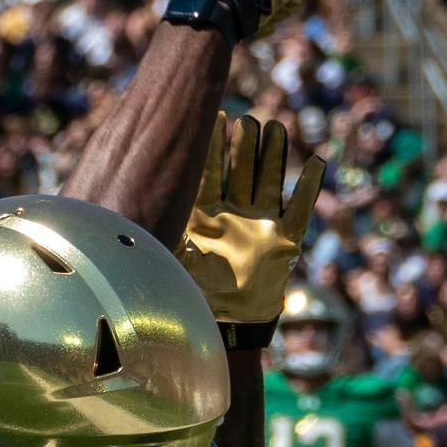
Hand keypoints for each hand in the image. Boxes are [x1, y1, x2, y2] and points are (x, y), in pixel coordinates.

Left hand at [179, 113, 324, 348]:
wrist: (222, 328)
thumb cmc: (191, 293)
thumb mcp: (170, 255)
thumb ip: (160, 226)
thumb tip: (131, 198)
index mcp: (208, 217)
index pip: (212, 173)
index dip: (214, 148)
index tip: (215, 118)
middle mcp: (236, 216)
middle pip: (243, 171)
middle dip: (245, 145)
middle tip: (247, 120)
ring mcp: (261, 227)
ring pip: (269, 182)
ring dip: (273, 156)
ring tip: (275, 127)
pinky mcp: (285, 243)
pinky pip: (300, 210)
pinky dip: (308, 187)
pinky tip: (315, 160)